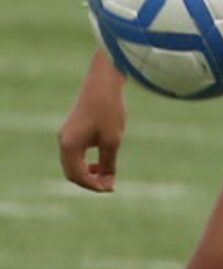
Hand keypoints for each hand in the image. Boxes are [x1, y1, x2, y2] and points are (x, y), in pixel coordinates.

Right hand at [58, 54, 125, 193]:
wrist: (104, 79)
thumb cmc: (109, 109)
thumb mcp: (112, 140)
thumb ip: (109, 164)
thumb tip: (108, 184)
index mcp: (70, 146)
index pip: (78, 177)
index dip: (94, 186)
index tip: (112, 188)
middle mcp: (63, 141)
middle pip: (72, 172)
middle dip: (90, 181)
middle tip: (109, 184)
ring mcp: (66, 133)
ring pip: (73, 163)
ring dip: (88, 172)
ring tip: (107, 173)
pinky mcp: (72, 127)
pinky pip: (75, 152)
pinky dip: (87, 161)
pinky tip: (103, 158)